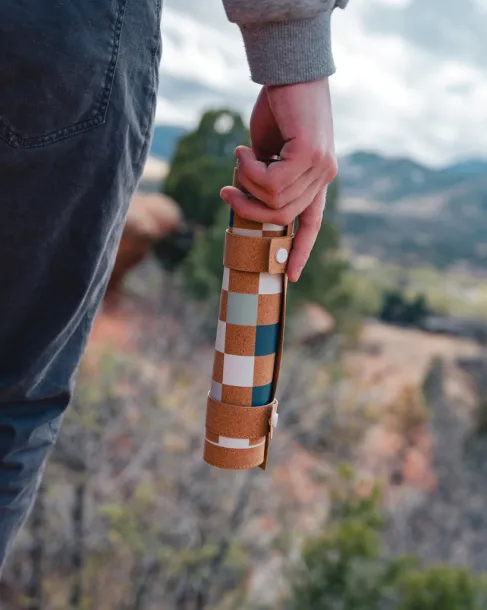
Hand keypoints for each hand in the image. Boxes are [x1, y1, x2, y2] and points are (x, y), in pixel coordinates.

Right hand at [220, 78, 336, 281]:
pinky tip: (245, 148)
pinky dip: (249, 170)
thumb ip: (265, 177)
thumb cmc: (279, 108)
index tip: (293, 277)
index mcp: (317, 179)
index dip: (302, 250)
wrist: (288, 70)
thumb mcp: (269, 152)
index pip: (313, 222)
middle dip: (248, 208)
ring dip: (246, 183)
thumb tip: (247, 200)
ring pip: (274, 200)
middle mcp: (324, 176)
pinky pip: (270, 181)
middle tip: (227, 188)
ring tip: (239, 157)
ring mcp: (321, 167)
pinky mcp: (311, 154)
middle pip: (282, 215)